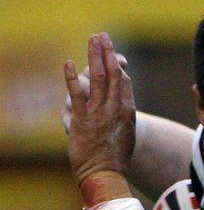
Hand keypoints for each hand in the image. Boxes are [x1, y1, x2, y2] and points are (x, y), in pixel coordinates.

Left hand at [64, 33, 135, 185]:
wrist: (106, 174)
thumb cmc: (116, 156)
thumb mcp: (125, 131)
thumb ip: (122, 113)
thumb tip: (120, 101)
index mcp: (128, 111)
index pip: (124, 81)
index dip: (117, 64)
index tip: (112, 52)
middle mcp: (115, 109)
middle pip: (113, 74)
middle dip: (107, 52)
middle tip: (102, 36)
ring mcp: (99, 113)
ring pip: (99, 78)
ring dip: (94, 56)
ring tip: (92, 40)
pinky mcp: (82, 120)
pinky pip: (77, 95)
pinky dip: (72, 77)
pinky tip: (69, 63)